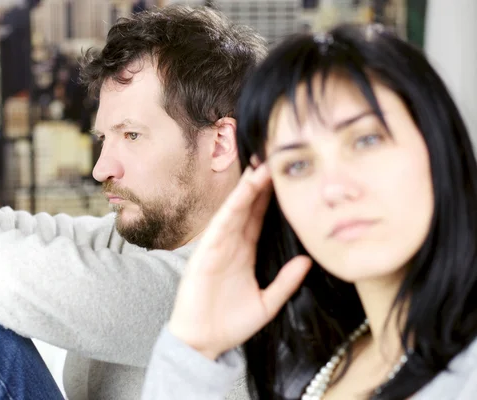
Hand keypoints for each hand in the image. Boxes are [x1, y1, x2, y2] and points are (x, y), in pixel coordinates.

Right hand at [168, 163, 311, 359]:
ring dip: (248, 188)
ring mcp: (218, 246)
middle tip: (274, 157)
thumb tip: (308, 261)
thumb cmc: (231, 323)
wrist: (204, 342)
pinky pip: (221, 225)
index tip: (285, 175)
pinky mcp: (206, 253)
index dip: (271, 196)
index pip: (260, 217)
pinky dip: (232, 207)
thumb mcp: (268, 303)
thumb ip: (286, 282)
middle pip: (248, 206)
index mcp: (245, 251)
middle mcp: (232, 243)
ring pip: (235, 210)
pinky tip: (243, 192)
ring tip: (262, 166)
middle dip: (260, 183)